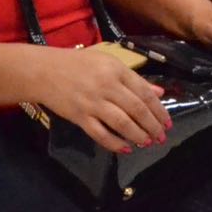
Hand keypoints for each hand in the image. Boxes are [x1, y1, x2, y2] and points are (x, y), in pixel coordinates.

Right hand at [36, 47, 170, 153]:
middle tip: (161, 137)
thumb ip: (133, 79)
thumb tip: (158, 93)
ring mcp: (92, 103)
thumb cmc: (77, 63)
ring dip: (139, 136)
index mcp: (115, 69)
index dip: (159, 110)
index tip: (167, 122)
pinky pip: (101, 134)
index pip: (144, 92)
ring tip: (147, 143)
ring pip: (123, 124)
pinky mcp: (80, 117)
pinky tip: (125, 149)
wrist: (43, 70)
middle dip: (153, 126)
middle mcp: (106, 86)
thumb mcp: (107, 62)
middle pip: (137, 110)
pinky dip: (115, 144)